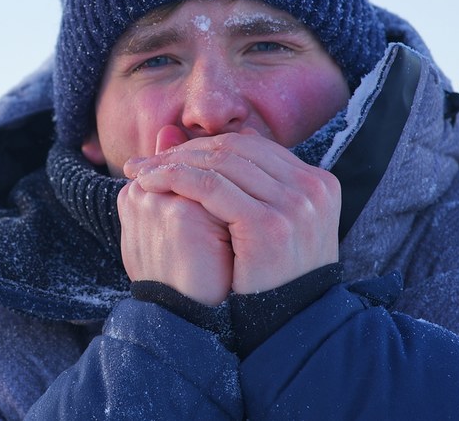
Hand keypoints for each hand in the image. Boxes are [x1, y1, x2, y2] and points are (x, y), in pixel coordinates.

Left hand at [123, 128, 340, 294]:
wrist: (287, 327)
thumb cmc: (272, 278)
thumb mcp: (274, 223)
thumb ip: (256, 182)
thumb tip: (233, 131)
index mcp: (318, 182)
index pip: (252, 146)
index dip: (206, 147)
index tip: (171, 156)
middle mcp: (312, 186)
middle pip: (236, 149)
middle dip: (186, 151)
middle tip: (147, 161)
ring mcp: (294, 204)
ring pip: (220, 163)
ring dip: (173, 162)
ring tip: (141, 172)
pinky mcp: (268, 224)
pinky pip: (210, 186)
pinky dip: (174, 178)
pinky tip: (149, 184)